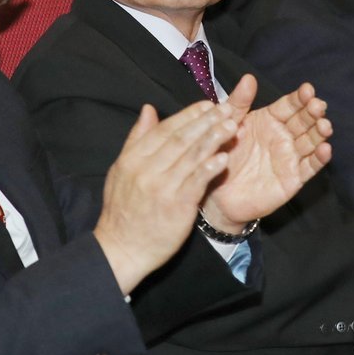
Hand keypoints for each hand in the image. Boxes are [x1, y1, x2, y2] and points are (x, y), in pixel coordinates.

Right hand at [94, 102, 237, 293]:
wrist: (121, 249)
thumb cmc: (123, 210)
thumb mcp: (121, 170)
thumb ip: (137, 138)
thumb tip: (148, 109)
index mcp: (133, 158)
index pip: (164, 129)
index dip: (188, 115)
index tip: (206, 105)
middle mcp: (147, 170)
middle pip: (181, 139)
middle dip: (206, 121)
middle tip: (226, 109)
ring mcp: (162, 188)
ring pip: (192, 157)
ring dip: (214, 139)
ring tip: (231, 126)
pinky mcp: (176, 206)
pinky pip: (197, 182)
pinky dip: (211, 168)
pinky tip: (224, 158)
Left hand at [202, 76, 332, 231]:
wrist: (216, 192)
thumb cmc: (222, 155)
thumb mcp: (228, 124)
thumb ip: (238, 102)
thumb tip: (249, 77)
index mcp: (270, 120)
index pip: (289, 105)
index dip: (299, 98)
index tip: (308, 89)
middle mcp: (284, 136)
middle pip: (303, 121)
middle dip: (313, 113)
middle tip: (318, 106)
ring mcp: (290, 157)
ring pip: (310, 142)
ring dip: (320, 133)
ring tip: (324, 125)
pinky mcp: (292, 179)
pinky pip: (309, 167)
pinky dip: (319, 159)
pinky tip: (325, 149)